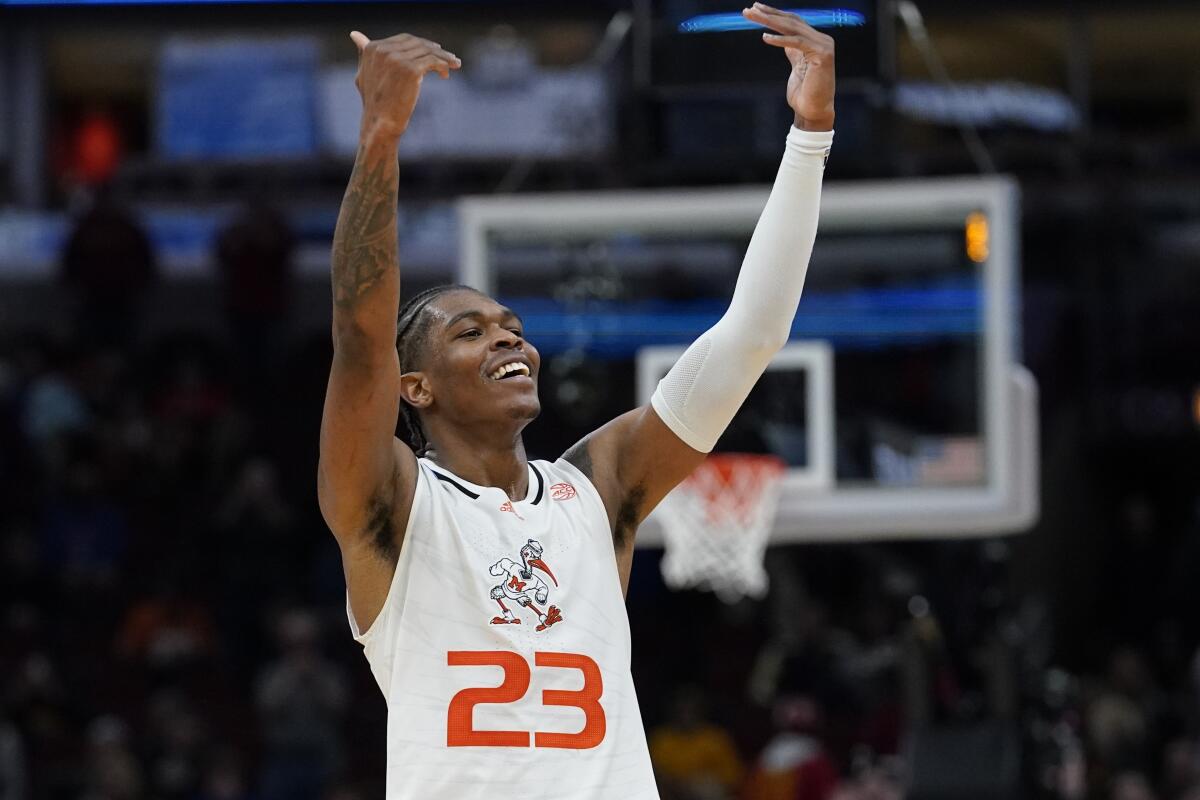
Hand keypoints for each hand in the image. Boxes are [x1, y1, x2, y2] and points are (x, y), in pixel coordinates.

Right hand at [349, 31, 461, 139]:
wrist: (380, 124)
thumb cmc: (374, 104)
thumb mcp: (364, 74)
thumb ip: (364, 52)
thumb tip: (354, 34)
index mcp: (373, 49)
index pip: (404, 40)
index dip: (421, 45)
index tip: (434, 51)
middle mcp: (383, 50)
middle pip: (417, 44)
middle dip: (435, 50)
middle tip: (449, 57)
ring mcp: (397, 59)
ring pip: (428, 52)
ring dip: (443, 57)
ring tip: (455, 64)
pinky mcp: (411, 70)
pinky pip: (433, 62)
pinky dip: (443, 66)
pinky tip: (446, 74)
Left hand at [741, 3, 834, 130]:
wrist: (812, 112)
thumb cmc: (803, 94)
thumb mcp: (796, 67)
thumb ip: (792, 51)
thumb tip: (782, 40)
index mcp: (815, 41)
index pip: (793, 21)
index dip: (774, 14)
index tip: (755, 8)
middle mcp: (822, 40)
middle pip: (791, 21)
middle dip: (768, 14)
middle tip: (749, 9)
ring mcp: (824, 46)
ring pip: (793, 28)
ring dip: (770, 21)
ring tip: (753, 16)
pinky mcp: (822, 55)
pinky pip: (797, 43)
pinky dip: (780, 40)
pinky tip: (765, 37)